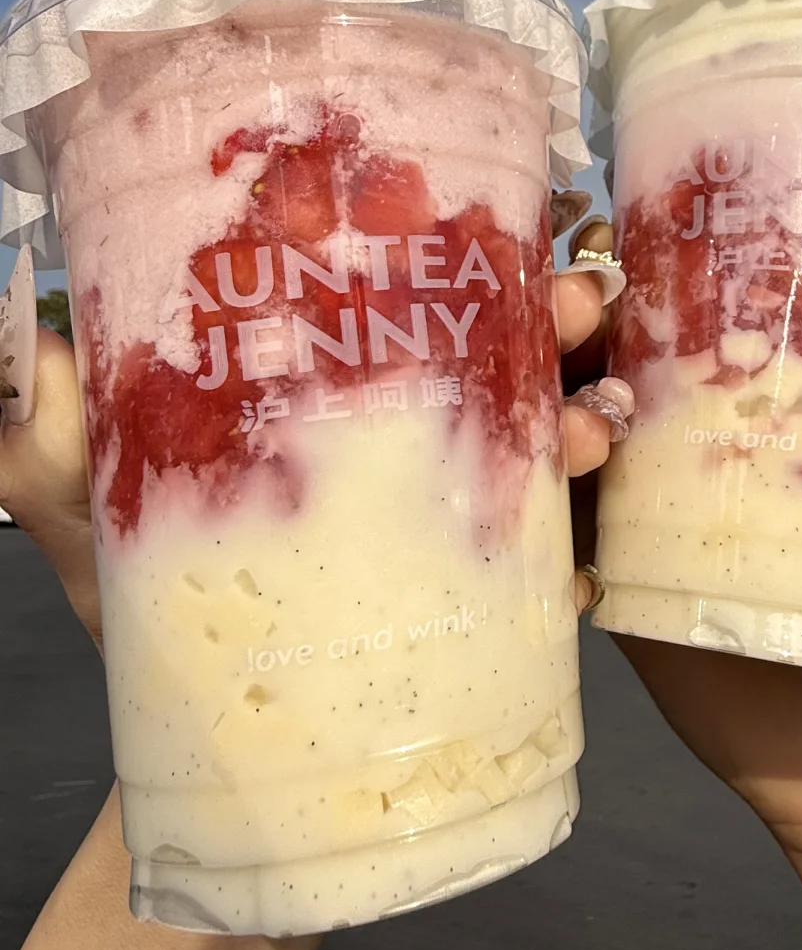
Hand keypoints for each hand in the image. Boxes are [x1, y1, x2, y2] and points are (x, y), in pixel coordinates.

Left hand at [0, 246, 627, 642]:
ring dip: (581, 429)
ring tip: (596, 431)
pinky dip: (569, 565)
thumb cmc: (130, 582)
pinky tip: (581, 568)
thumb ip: (44, 434)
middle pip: (493, 360)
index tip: (510, 234)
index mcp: (319, 387)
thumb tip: (43, 349)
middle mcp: (389, 440)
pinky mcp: (460, 605)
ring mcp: (430, 520)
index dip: (464, 257)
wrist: (178, 715)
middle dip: (554, 322)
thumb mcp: (77, 495)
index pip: (403, 299)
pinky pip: (534, 577)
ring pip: (530, 454)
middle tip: (581, 306)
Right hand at [579, 207, 801, 861]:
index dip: (634, 248)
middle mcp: (677, 429)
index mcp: (751, 384)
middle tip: (585, 304)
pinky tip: (563, 529)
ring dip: (547, 409)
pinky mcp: (610, 582)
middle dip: (568, 311)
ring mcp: (633, 504)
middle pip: (590, 345)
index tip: (625, 221)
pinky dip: (534, 521)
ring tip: (592, 428)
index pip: (670, 289)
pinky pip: (546, 538)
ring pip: (552, 427)